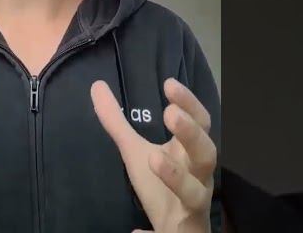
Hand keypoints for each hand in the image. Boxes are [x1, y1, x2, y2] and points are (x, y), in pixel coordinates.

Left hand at [90, 78, 215, 232]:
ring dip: (176, 177)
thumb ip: (118, 122)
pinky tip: (135, 232)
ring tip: (153, 159)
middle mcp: (198, 178)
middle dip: (191, 134)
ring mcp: (192, 206)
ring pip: (196, 194)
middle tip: (170, 114)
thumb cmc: (163, 187)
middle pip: (206, 154)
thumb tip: (97, 86)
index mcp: (190, 155)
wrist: (179, 232)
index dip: (189, 104)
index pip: (200, 123)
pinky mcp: (181, 232)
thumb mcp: (136, 152)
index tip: (169, 84)